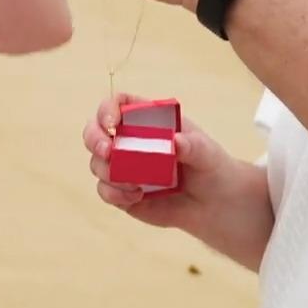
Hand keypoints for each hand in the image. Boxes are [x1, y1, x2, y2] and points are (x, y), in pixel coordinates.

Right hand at [82, 92, 242, 235]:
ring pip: (97, 163)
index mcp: (146, 120)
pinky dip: (115, 193)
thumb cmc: (209, 166)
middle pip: (95, 130)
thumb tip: (177, 142)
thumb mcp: (207, 153)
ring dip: (108, 172)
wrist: (213, 202)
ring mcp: (122, 167)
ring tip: (136, 184)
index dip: (108, 109)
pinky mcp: (121, 192)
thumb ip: (193, 146)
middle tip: (108, 152)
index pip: (118, 104)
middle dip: (94, 139)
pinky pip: (105, 190)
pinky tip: (137, 196)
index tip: (112, 123)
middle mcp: (128, 140)